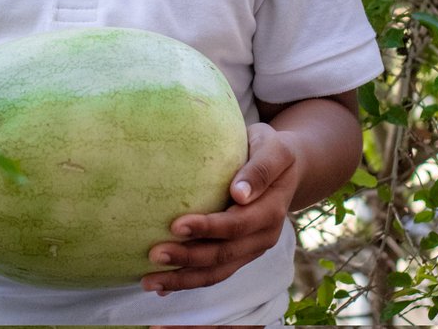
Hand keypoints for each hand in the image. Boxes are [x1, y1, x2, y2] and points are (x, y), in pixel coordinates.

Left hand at [141, 123, 297, 294]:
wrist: (287, 170)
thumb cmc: (273, 152)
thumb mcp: (273, 150)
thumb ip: (260, 169)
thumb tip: (240, 193)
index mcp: (271, 211)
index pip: (237, 225)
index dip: (208, 228)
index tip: (176, 225)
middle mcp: (263, 237)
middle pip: (223, 255)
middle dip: (187, 258)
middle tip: (153, 254)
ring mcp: (250, 250)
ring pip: (216, 272)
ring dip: (183, 279)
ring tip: (149, 281)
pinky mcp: (239, 255)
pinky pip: (214, 272)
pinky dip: (188, 281)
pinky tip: (161, 288)